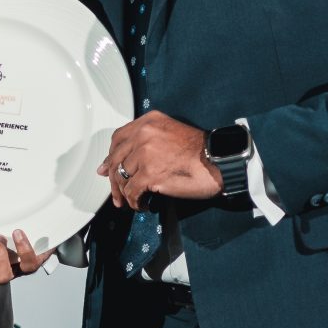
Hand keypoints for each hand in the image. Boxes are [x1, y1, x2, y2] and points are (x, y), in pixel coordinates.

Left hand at [99, 112, 220, 209]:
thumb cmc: (200, 151)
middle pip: (116, 159)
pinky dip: (135, 202)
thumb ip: (146, 142)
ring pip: (122, 177)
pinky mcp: (150, 174)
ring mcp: (145, 154)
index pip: (118, 138)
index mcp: (149, 122)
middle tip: (117, 194)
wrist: (219, 161)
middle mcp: (144, 134)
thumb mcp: (170, 134)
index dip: (111, 156)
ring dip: (124, 194)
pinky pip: (132, 192)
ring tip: (132, 202)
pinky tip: (143, 205)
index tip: (108, 169)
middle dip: (113, 180)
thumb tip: (122, 162)